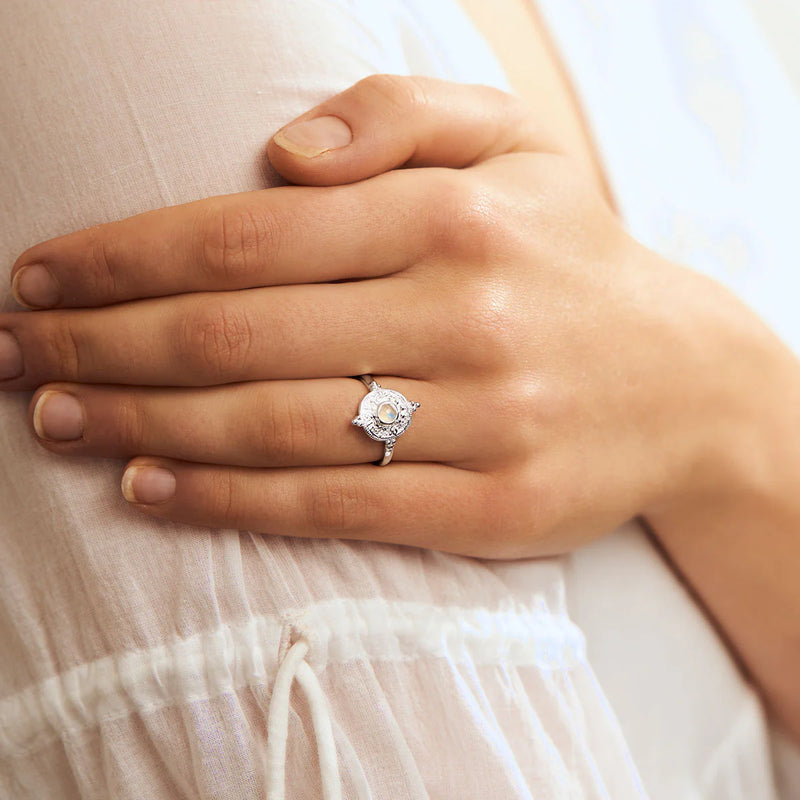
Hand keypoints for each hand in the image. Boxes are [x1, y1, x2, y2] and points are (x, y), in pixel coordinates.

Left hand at [1, 75, 766, 556]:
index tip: (41, 275)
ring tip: (55, 416)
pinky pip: (334, 507)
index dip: (125, 257)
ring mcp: (482, 421)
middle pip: (235, 335)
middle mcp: (465, 315)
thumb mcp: (515, 146)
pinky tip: (148, 488)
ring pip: (270, 426)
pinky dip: (227, 502)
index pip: (247, 233)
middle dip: (102, 345)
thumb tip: (279, 152)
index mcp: (454, 217)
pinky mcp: (494, 508)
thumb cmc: (578, 261)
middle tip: (16, 353)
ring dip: (140, 424)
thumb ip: (398, 114)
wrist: (688, 385)